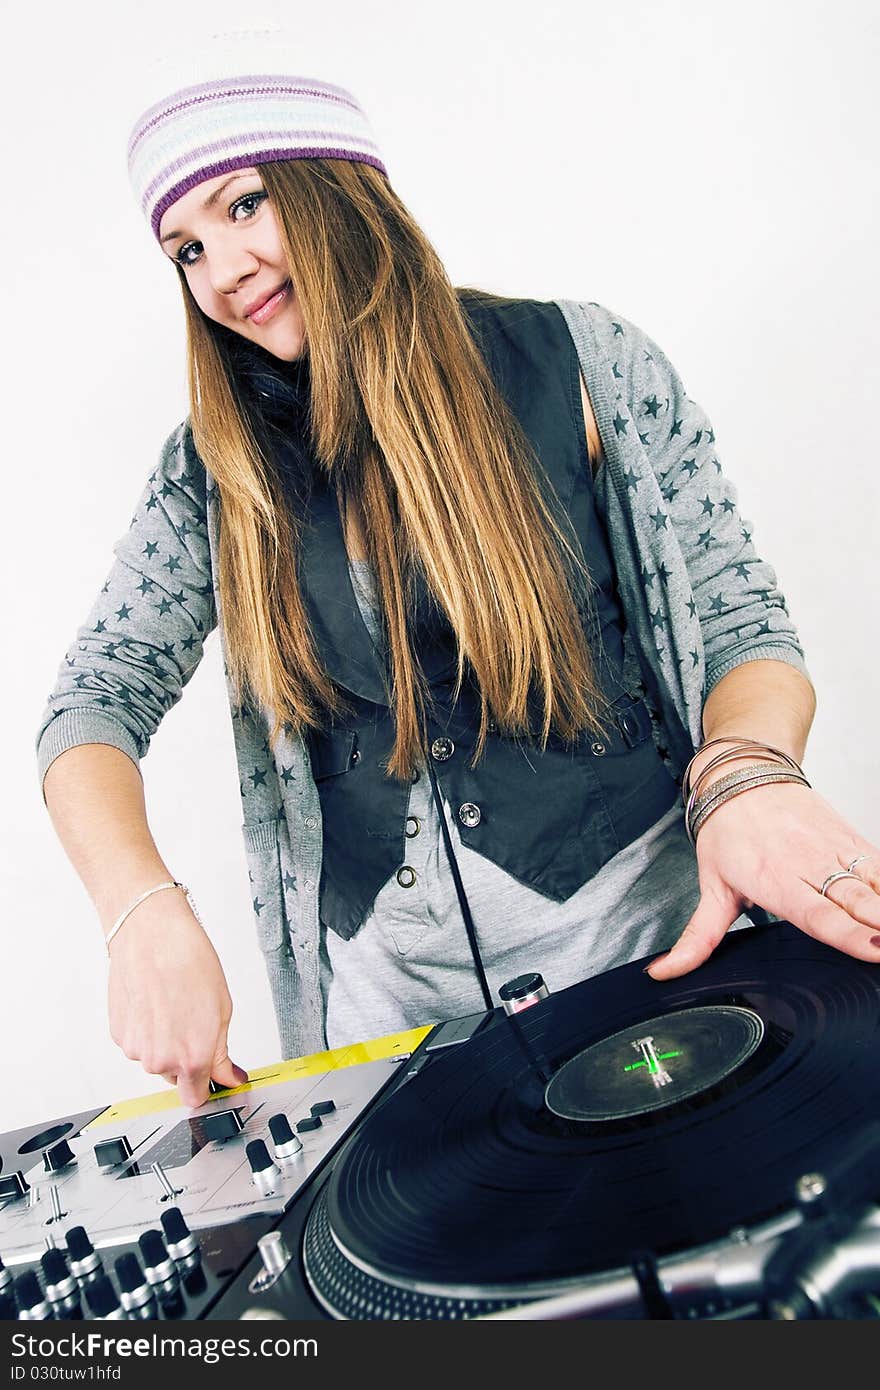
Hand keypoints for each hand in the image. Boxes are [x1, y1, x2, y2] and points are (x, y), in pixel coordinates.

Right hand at [107, 892, 247, 1106]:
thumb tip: (228, 1078)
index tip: (213, 1075)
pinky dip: (147, 1030)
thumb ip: (222, 1055)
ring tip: (173, 1005)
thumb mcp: (222, 1010)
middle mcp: (161, 1060)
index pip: (196, 1098)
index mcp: (192, 1058)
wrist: (151, 935)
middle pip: (176, 1077)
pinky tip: (155, 1003)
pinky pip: (139, 1043)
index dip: (206, 1085)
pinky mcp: (119, 1034)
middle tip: (194, 1021)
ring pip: (156, 1058)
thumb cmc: (189, 962)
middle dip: (187, 1058)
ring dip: (165, 1042)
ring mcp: (136, 1049)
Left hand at [646, 782, 879, 978]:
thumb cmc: (728, 830)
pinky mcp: (852, 839)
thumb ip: (697, 938)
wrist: (743, 775)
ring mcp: (836, 851)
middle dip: (879, 924)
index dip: (849, 934)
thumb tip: (664, 972)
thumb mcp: (710, 886)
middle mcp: (810, 868)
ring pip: (875, 880)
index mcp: (777, 884)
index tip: (874, 949)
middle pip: (856, 902)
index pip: (818, 916)